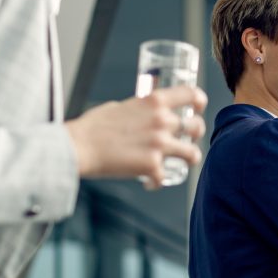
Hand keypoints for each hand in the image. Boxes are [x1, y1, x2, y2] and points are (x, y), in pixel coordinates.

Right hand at [66, 86, 208, 188]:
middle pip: (196, 126)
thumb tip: (138, 115)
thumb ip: (136, 110)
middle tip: (189, 139)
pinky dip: (157, 182)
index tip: (198, 108)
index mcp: (154, 101)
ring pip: (193, 153)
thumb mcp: (118, 106)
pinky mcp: (152, 165)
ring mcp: (159, 144)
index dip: (200, 101)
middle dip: (196, 134)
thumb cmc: (91, 127)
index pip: (190, 93)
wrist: (77, 147)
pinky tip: (149, 183)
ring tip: (182, 163)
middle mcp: (162, 120)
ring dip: (190, 159)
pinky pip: (164, 177)